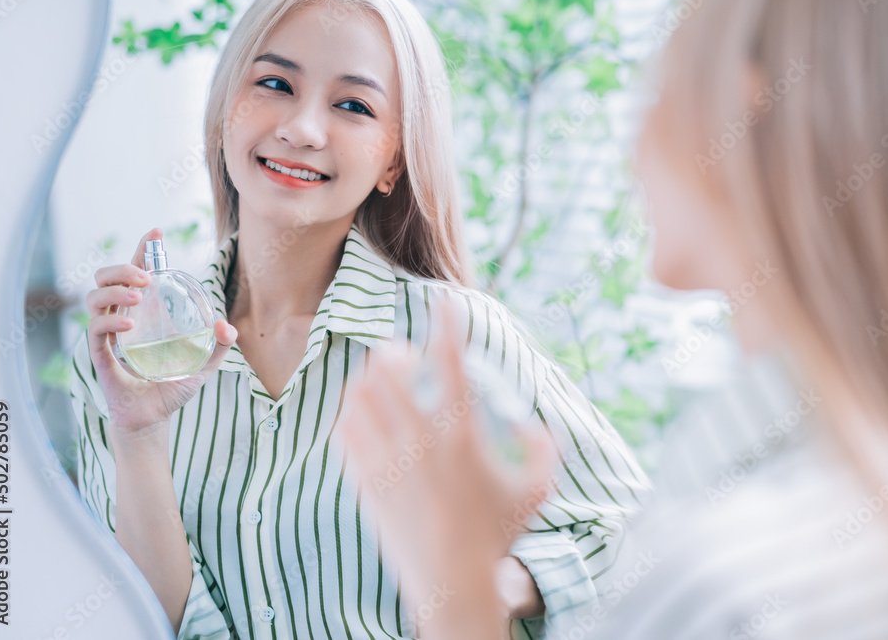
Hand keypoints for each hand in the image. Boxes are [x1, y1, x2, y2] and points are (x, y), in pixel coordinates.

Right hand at [85, 227, 236, 439]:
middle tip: (146, 276)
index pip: (135, 272)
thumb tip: (227, 326)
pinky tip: (129, 325)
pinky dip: (110, 322)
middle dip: (122, 267)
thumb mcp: (204, 363)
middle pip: (105, 277)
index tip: (156, 232)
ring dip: (115, 289)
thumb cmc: (171, 388)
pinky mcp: (101, 356)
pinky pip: (96, 330)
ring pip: (94, 297)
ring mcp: (107, 335)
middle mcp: (120, 318)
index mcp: (142, 312)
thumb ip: (219, 345)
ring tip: (138, 295)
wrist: (153, 420)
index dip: (142, 249)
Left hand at [344, 299, 555, 637]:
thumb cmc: (497, 536)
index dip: (448, 325)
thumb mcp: (537, 491)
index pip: (452, 363)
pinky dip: (350, 414)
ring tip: (379, 385)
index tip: (443, 301)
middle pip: (390, 369)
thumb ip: (544, 449)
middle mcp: (419, 442)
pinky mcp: (364, 482)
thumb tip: (530, 420)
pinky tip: (362, 418)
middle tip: (399, 356)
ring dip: (368, 381)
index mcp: (462, 436)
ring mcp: (386, 461)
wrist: (451, 585)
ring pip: (359, 395)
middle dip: (393, 351)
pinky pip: (343, 430)